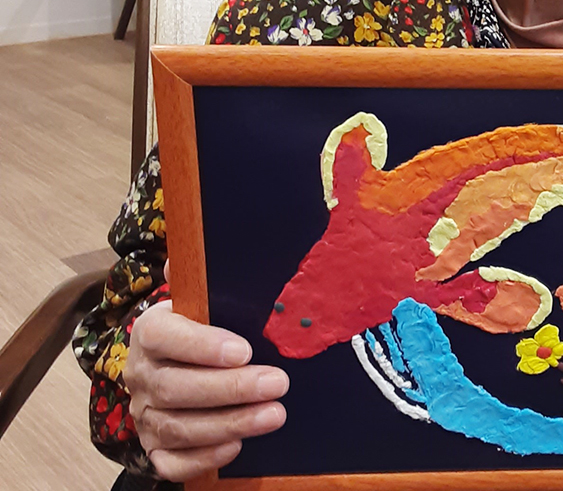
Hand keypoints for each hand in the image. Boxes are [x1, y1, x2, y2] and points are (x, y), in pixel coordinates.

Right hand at [124, 265, 289, 481]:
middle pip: (175, 387)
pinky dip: (204, 457)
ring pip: (178, 426)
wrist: (181, 363)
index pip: (165, 336)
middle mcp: (140, 374)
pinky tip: (238, 445)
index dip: (202, 345)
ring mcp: (145, 414)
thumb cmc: (204, 326)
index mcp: (151, 331)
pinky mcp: (155, 447)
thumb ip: (204, 277)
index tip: (244, 349)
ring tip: (275, 413)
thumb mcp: (205, 299)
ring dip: (230, 422)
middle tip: (278, 383)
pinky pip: (171, 462)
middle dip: (231, 388)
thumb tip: (198, 244)